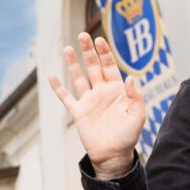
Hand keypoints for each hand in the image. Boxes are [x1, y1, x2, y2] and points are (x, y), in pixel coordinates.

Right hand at [47, 33, 145, 177]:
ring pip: (78, 77)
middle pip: (93, 67)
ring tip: (67, 47)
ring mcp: (89, 101)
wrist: (114, 155)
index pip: (110, 66)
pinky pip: (66, 97)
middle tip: (83, 34)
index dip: (105, 53)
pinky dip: (58, 87)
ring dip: (73, 63)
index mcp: (117, 90)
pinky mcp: (78, 112)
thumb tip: (130, 78)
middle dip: (88, 51)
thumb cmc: (129, 136)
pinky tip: (52, 75)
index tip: (99, 39)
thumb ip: (135, 96)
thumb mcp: (138, 115)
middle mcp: (102, 92)